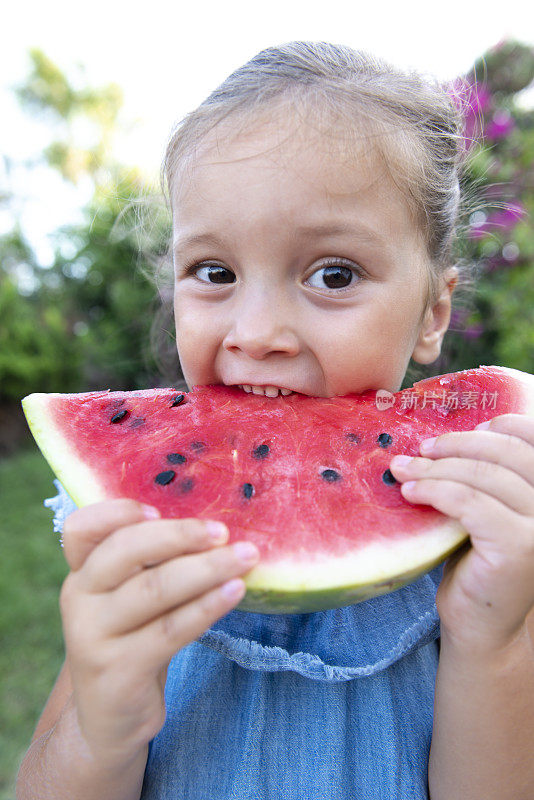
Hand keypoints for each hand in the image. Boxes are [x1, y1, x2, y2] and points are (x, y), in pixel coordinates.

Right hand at [59, 500, 259, 766]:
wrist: (110, 718)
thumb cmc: (133, 640)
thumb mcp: (129, 599)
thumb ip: (151, 562)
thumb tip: (215, 524)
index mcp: (81, 572)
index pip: (81, 528)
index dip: (117, 512)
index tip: (160, 508)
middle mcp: (78, 598)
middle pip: (124, 551)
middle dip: (179, 535)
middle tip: (223, 531)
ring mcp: (93, 636)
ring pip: (155, 589)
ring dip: (206, 569)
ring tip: (245, 557)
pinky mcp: (117, 671)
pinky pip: (171, 630)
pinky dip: (207, 607)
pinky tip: (236, 591)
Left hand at [389, 414, 533, 651]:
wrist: (482, 626)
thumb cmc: (480, 565)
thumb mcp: (488, 511)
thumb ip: (486, 479)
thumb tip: (447, 438)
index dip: (504, 426)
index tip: (468, 428)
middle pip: (506, 454)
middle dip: (457, 445)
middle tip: (422, 450)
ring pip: (482, 477)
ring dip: (435, 468)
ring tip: (403, 470)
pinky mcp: (518, 548)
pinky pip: (468, 502)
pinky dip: (434, 490)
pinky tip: (410, 493)